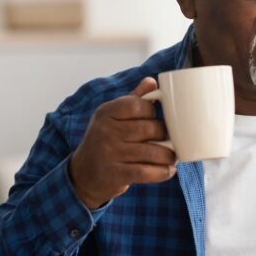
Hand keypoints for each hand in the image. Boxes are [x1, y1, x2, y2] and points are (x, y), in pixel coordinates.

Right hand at [68, 77, 176, 208]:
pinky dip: (163, 172)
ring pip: (152, 151)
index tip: (156, 120)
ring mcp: (110, 153)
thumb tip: (152, 81)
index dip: (153, 112)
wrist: (83, 174)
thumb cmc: (105, 140)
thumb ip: (133, 100)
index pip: (138, 104)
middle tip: (171, 140)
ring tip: (172, 156)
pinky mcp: (115, 174)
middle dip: (165, 135)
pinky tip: (168, 170)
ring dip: (169, 156)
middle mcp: (106, 131)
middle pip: (149, 128)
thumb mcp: (112, 117)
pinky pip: (147, 172)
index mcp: (106, 112)